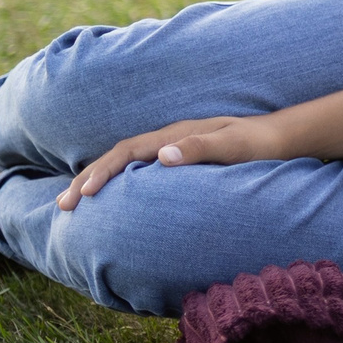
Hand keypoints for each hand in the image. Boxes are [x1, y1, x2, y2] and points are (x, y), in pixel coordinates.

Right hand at [54, 114, 288, 208]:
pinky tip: (110, 199)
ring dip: (97, 180)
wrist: (279, 139)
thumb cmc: (258, 145)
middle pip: (117, 156)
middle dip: (87, 178)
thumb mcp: (234, 146)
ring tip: (74, 203)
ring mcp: (173, 148)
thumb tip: (163, 156)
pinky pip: (138, 170)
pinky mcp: (180, 158)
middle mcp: (170, 139)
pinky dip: (117, 182)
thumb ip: (201, 148)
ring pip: (124, 162)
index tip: (84, 193)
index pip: (127, 151)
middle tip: (63, 205)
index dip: (102, 171)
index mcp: (176, 136)